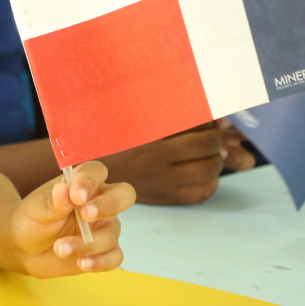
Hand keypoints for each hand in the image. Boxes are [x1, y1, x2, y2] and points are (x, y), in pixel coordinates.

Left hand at [8, 161, 132, 277]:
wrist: (24, 248)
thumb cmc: (31, 220)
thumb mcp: (35, 209)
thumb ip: (52, 202)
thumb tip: (64, 190)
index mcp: (80, 183)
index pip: (96, 172)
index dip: (89, 181)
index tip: (75, 195)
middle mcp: (98, 202)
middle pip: (124, 194)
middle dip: (109, 204)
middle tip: (85, 215)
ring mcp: (103, 227)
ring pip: (112, 232)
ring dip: (87, 243)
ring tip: (59, 248)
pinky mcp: (103, 251)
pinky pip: (114, 256)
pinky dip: (100, 261)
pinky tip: (82, 263)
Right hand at [100, 121, 249, 204]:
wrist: (87, 172)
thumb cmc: (108, 139)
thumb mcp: (127, 117)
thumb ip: (160, 108)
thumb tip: (199, 110)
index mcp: (149, 137)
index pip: (195, 125)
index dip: (208, 120)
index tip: (207, 117)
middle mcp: (157, 160)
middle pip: (207, 148)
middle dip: (215, 139)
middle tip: (210, 134)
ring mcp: (162, 182)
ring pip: (209, 172)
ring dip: (216, 159)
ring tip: (209, 153)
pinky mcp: (163, 197)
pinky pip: (200, 193)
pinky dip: (210, 181)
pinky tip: (202, 172)